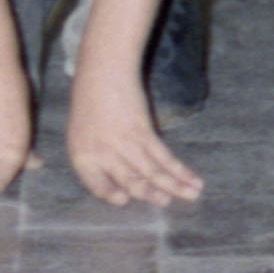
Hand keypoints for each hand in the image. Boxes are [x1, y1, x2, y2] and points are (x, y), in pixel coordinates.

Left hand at [62, 58, 203, 207]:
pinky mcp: (143, 130)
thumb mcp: (82, 129)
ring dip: (174, 186)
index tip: (125, 200)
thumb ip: (96, 154)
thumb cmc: (89, 96)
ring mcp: (124, 143)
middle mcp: (102, 153)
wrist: (103, 67)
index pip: (95, 185)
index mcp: (81, 154)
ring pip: (151, 172)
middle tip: (166, 204)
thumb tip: (119, 176)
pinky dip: (179, 169)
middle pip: (129, 181)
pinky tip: (192, 178)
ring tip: (192, 196)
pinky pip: (163, 156)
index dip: (111, 194)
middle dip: (150, 194)